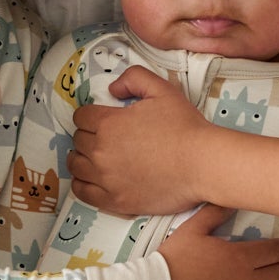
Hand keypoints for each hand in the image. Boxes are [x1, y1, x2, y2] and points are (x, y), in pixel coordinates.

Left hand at [71, 68, 213, 215]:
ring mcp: (106, 179)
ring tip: (91, 159)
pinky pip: (83, 193)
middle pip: (78, 141)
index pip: (81, 117)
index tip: (98, 119)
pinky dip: (81, 185)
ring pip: (75, 167)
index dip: (90, 116)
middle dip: (87, 136)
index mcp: (108, 123)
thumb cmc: (185, 127)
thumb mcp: (162, 89)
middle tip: (100, 138)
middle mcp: (101, 151)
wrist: (203, 164)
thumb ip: (133, 78)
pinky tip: (89, 180)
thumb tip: (113, 89)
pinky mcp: (115, 201)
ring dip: (80, 159)